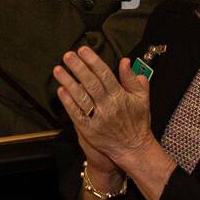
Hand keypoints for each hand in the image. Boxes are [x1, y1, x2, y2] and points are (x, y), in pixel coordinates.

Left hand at [54, 47, 155, 171]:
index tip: (83, 50)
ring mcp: (98, 118)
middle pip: (91, 83)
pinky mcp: (89, 129)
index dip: (93, 61)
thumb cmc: (137, 122)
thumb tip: (125, 61)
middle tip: (67, 55)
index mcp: (120, 96)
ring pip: (81, 97)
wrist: (134, 149)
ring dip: (68, 82)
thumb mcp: (142, 99)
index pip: (105, 75)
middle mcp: (108, 106)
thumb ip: (132, 79)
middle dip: (78, 68)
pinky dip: (68, 102)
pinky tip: (61, 90)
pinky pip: (76, 113)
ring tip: (58, 69)